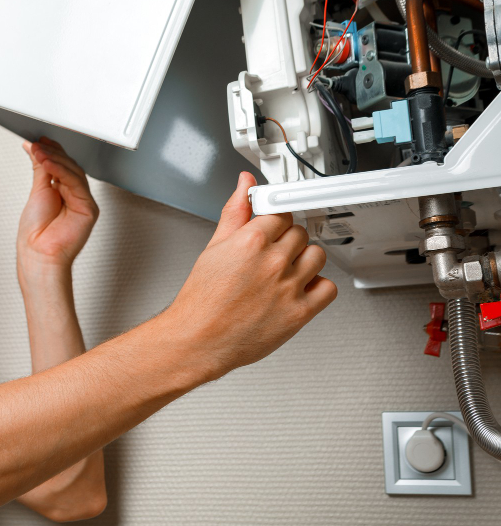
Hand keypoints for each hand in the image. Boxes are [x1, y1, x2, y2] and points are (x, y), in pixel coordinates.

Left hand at [16, 137, 98, 274]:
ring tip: (39, 152)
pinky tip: (47, 164)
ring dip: (55, 159)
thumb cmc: (36, 233)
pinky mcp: (89, 209)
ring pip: (74, 172)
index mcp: (63, 192)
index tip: (39, 140)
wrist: (38, 254)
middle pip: (69, 166)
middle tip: (37, 144)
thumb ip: (40, 169)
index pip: (61, 165)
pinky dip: (61, 171)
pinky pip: (76, 183)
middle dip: (53, 152)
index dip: (52, 150)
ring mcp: (83, 202)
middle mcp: (75, 196)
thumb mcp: (37, 192)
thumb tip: (34, 148)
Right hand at [164, 172, 336, 379]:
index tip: (273, 226)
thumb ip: (234, 212)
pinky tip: (299, 289)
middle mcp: (273, 262)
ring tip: (285, 272)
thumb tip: (245, 186)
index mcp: (251, 241)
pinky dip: (318, 287)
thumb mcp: (213, 248)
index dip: (275, 221)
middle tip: (272, 255)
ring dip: (305, 261)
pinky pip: (328, 288)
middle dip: (287, 241)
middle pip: (300, 233)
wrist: (198, 340)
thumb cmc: (201, 301)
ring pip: (318, 256)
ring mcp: (289, 287)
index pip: (281, 213)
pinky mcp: (300, 312)